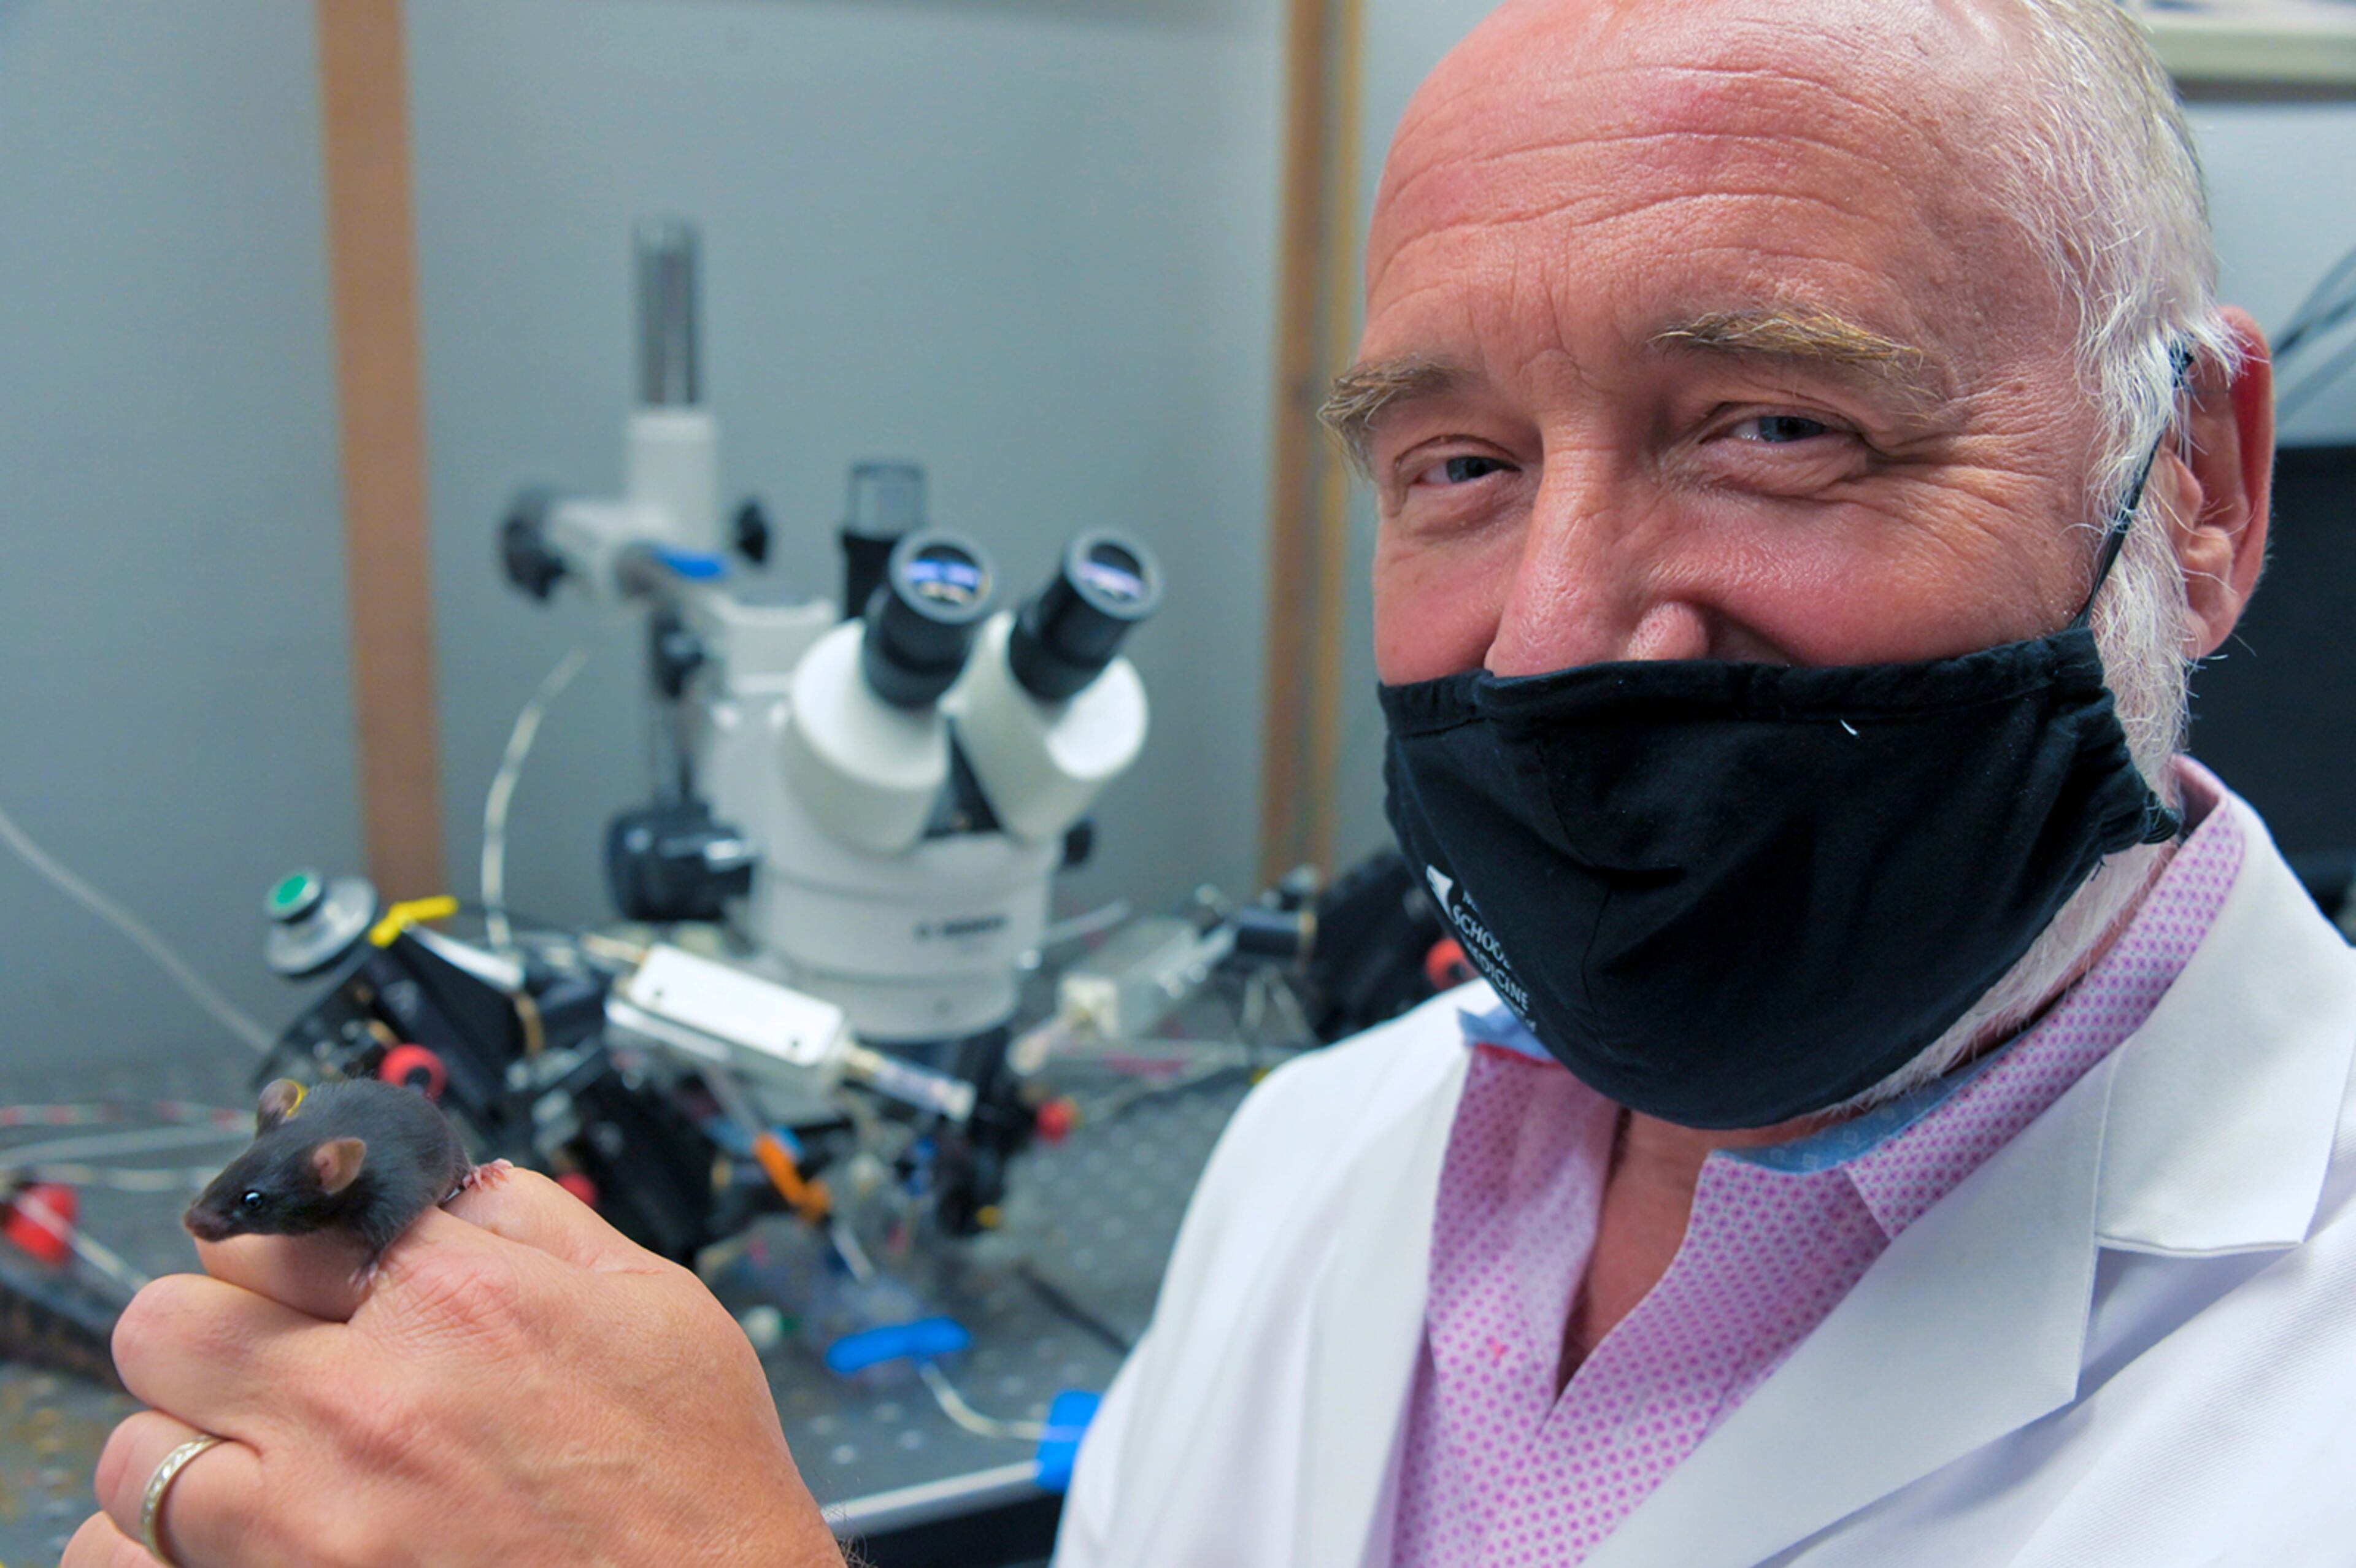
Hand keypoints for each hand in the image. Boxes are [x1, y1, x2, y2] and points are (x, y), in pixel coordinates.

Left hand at [68, 1167, 843, 1566]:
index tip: (302, 1274)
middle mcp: (366, 1399)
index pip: (272, 1221)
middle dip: (212, 1333)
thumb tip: (444, 1185)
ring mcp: (315, 1519)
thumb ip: (532, 1221)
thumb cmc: (695, 1479)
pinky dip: (163, 1551)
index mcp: (455, 1298)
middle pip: (170, 1322)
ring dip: (188, 1448)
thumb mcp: (652, 1298)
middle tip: (267, 1362)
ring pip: (137, 1452)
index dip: (287, 1246)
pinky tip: (231, 1540)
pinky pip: (134, 1565)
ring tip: (258, 1464)